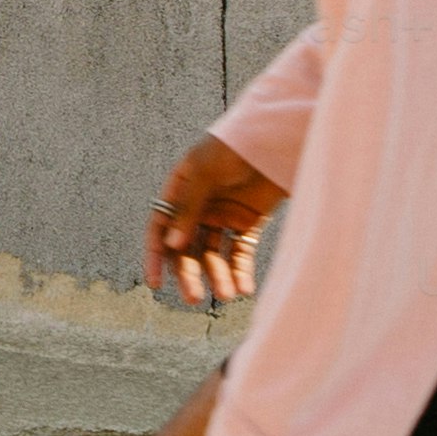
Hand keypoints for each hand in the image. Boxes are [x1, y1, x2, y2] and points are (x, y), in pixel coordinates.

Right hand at [143, 133, 285, 307]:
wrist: (280, 136)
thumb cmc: (237, 146)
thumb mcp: (206, 173)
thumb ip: (188, 208)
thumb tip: (170, 245)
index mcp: (180, 189)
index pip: (161, 227)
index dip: (156, 256)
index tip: (156, 283)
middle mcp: (198, 205)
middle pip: (186, 247)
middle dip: (190, 273)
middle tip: (194, 298)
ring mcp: (223, 214)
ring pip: (213, 254)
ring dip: (218, 275)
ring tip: (228, 294)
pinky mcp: (248, 222)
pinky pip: (239, 252)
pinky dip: (240, 270)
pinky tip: (244, 288)